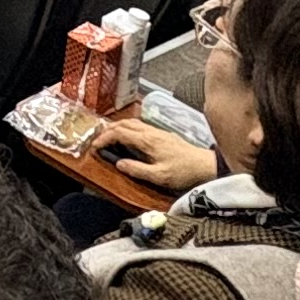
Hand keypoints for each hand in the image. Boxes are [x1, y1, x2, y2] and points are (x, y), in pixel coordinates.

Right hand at [88, 118, 220, 195]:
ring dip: (117, 127)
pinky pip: (140, 126)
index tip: (94, 146)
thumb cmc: (183, 172)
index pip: (120, 132)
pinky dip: (128, 129)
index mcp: (148, 141)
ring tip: (108, 137)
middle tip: (97, 139)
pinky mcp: (163, 135)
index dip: (104, 138)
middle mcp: (151, 132)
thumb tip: (118, 163)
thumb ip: (137, 170)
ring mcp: (158, 132)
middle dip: (107, 130)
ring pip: (132, 123)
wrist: (205, 166)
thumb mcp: (159, 176)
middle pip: (124, 123)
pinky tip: (128, 138)